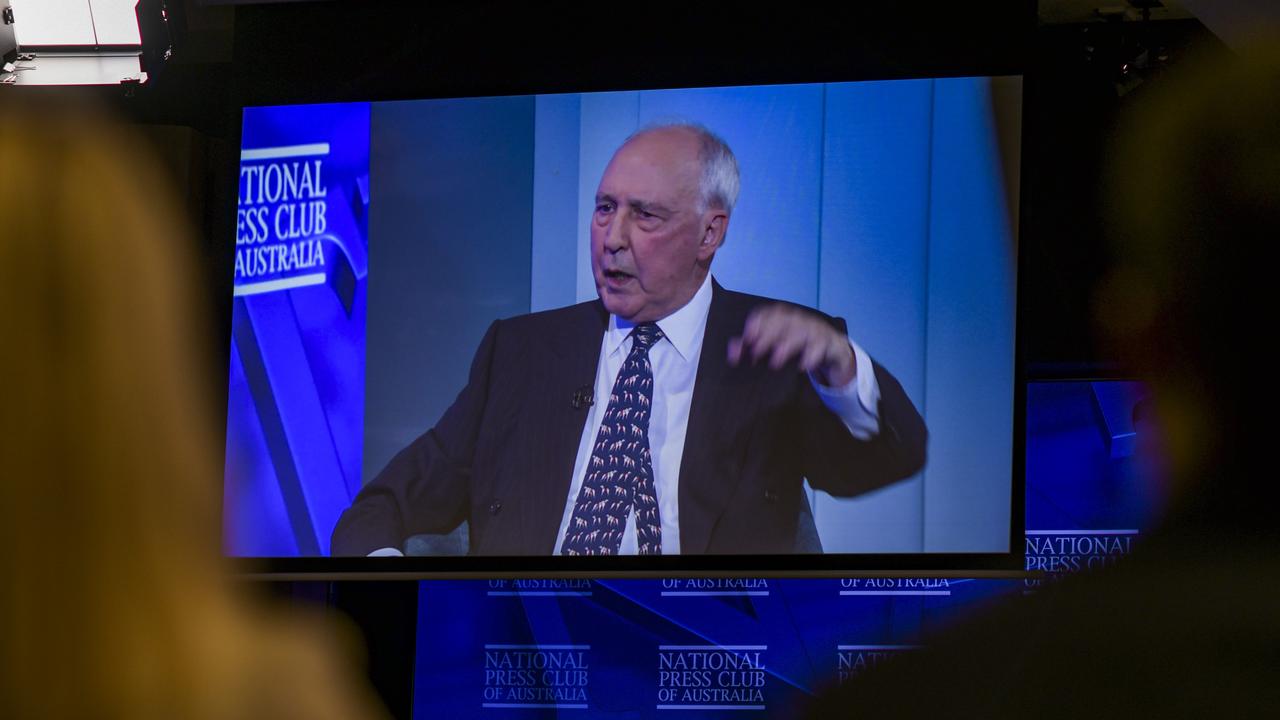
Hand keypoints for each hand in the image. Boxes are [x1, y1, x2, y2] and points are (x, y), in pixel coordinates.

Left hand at [727, 303, 855, 386]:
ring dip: (788, 345)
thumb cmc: (797, 345)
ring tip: (775, 361)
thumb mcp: (776, 345)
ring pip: (801, 331)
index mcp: (783, 317)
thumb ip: (753, 346)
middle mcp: (798, 319)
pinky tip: (802, 367)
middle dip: (769, 335)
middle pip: (783, 321)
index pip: (768, 313)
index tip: (747, 336)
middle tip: (756, 353)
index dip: (758, 322)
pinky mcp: (828, 341)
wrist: (831, 348)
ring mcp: (814, 328)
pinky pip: (821, 345)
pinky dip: (812, 355)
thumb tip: (732, 353)